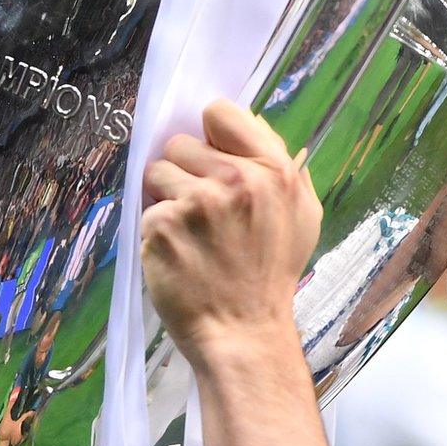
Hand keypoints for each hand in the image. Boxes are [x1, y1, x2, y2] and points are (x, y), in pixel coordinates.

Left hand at [142, 99, 320, 362]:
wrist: (245, 333)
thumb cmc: (270, 275)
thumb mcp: (301, 214)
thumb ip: (280, 167)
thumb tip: (247, 126)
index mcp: (274, 171)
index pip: (220, 112)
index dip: (212, 135)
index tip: (213, 159)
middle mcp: (237, 181)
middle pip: (181, 142)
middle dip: (186, 171)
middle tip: (204, 211)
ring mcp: (197, 203)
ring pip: (157, 171)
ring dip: (166, 198)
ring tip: (191, 233)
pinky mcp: (163, 226)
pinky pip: (146, 208)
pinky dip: (156, 231)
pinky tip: (179, 254)